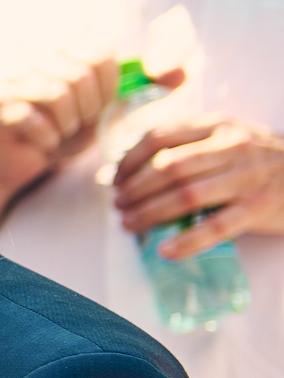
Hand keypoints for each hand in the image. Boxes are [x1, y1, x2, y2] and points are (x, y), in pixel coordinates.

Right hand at [0, 53, 130, 201]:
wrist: (16, 162)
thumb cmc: (58, 133)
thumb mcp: (92, 110)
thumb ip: (112, 89)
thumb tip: (139, 70)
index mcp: (55, 53)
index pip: (96, 53)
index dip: (108, 85)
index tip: (101, 107)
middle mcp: (28, 59)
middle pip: (79, 74)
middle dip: (90, 107)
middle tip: (81, 124)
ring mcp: (8, 80)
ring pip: (57, 95)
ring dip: (68, 123)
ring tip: (62, 132)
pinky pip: (34, 120)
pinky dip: (48, 138)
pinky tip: (45, 143)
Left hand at [112, 112, 283, 254]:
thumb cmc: (261, 159)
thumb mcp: (229, 137)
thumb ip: (190, 145)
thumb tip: (134, 167)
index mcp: (217, 127)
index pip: (160, 137)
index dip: (129, 160)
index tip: (116, 179)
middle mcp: (231, 148)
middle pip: (168, 168)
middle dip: (134, 189)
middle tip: (119, 205)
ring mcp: (246, 179)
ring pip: (186, 195)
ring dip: (150, 213)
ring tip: (130, 224)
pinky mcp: (258, 208)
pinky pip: (216, 227)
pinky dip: (187, 241)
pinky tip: (165, 251)